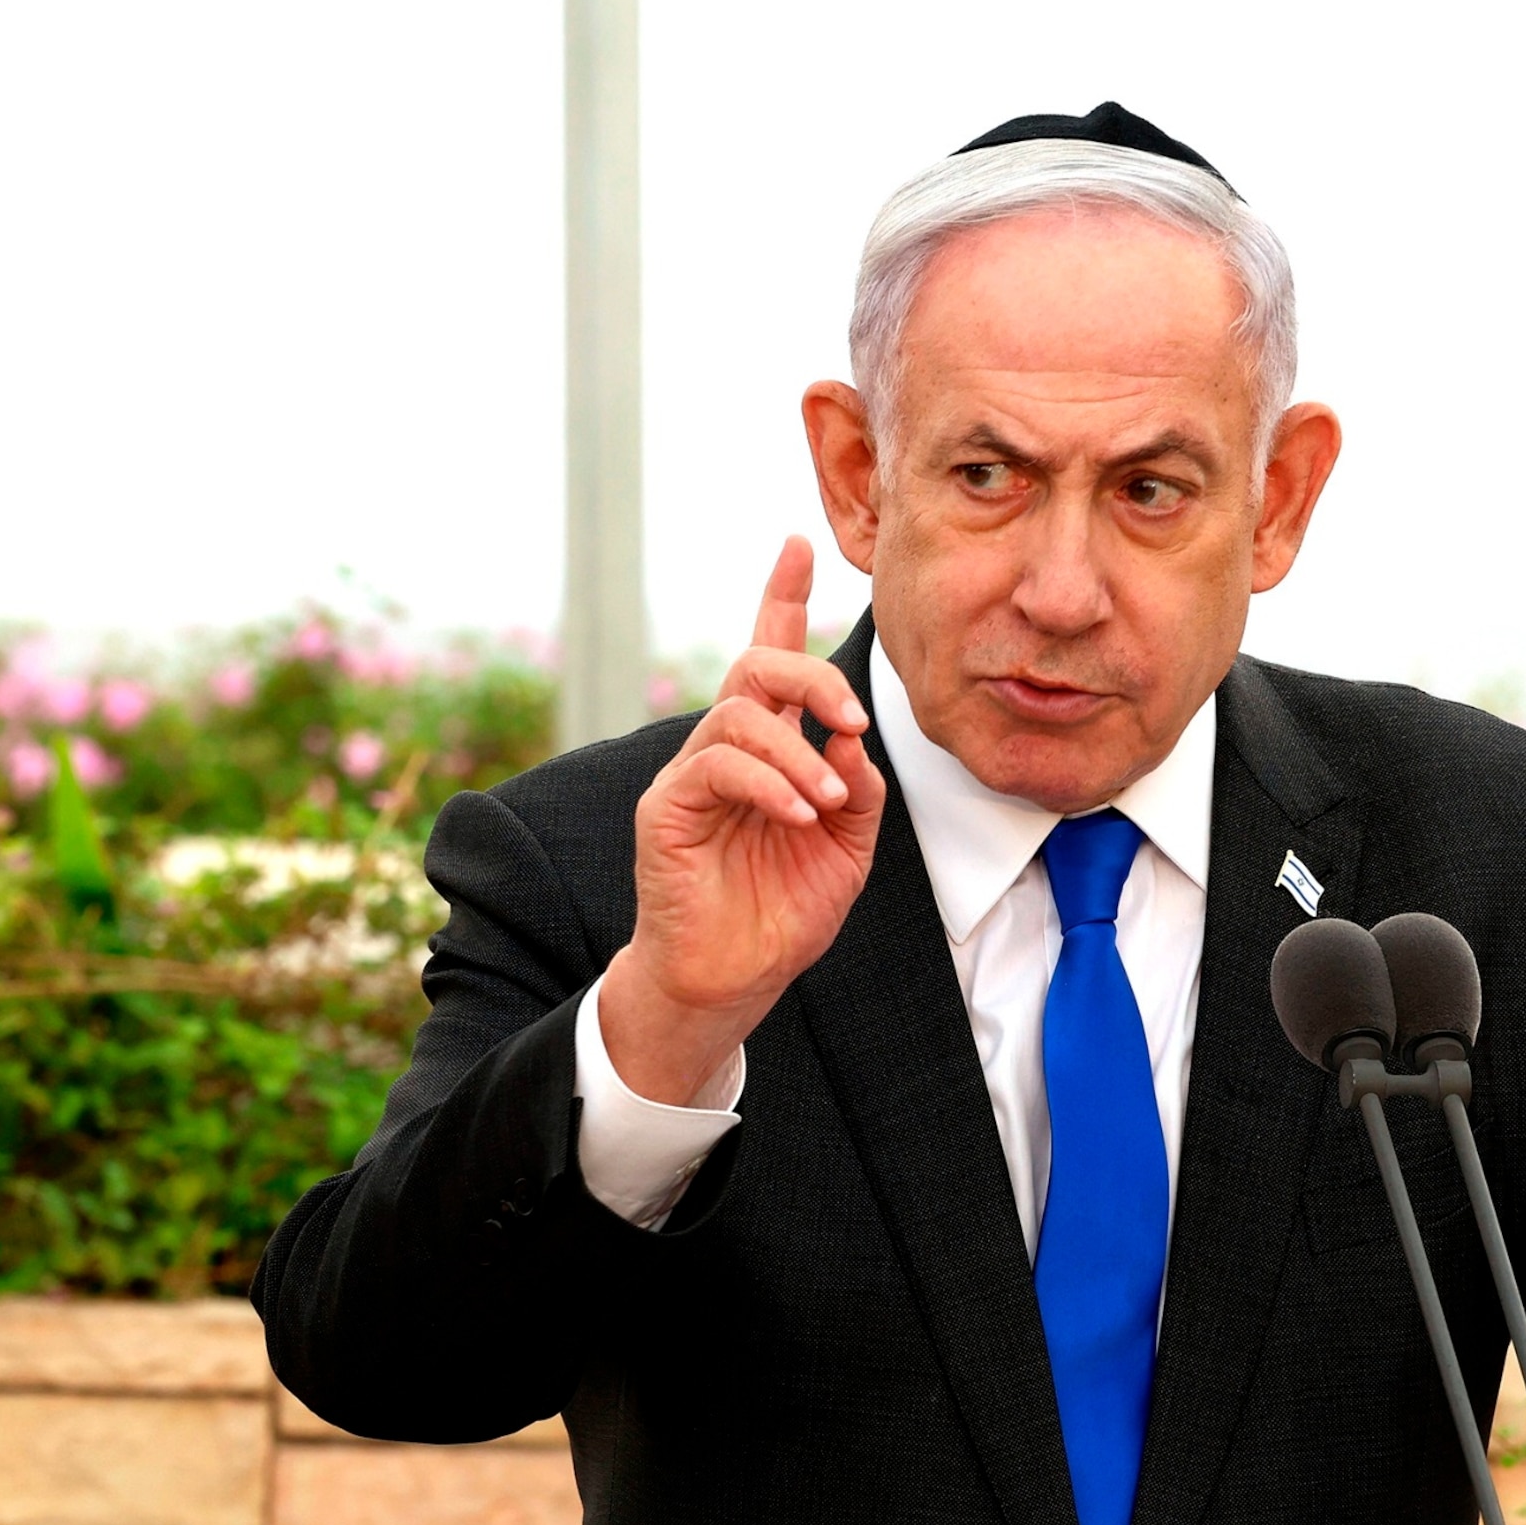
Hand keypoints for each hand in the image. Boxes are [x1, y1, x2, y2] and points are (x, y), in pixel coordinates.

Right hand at [599, 537, 883, 1101]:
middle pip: (756, 665)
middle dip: (812, 673)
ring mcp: (691, 775)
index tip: (797, 545)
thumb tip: (853, 735)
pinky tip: (797, 813)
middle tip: (857, 716)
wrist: (734, 979)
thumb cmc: (784, 912)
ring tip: (827, 798)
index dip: (781, 598)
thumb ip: (858, 788)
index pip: (771, 657)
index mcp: (770, 749)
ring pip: (739, 713)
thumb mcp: (848, 848)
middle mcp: (726, 749)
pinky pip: (717, 766)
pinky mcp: (667, 809)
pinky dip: (768, 783)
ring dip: (797, 750)